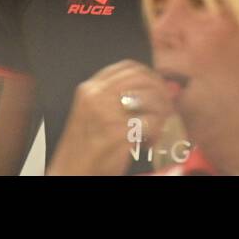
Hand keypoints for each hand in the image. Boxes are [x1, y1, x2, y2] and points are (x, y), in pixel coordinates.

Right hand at [46, 59, 175, 175]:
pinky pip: (150, 122)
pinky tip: (150, 140)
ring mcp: (106, 113)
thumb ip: (117, 97)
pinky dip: (156, 130)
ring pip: (150, 98)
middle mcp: (96, 96)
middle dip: (160, 89)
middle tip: (168, 103)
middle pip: (142, 79)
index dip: (149, 73)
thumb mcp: (94, 112)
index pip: (127, 67)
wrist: (71, 171)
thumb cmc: (85, 146)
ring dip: (162, 110)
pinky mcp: (117, 132)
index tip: (158, 84)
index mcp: (90, 88)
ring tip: (160, 123)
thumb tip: (158, 87)